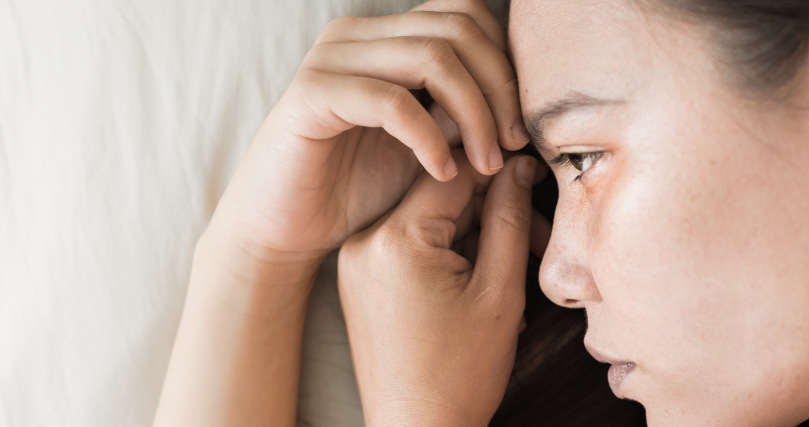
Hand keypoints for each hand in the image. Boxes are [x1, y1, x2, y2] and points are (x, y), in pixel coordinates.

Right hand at [205, 0, 527, 271]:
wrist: (286, 229)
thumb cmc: (359, 190)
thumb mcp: (431, 145)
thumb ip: (466, 115)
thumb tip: (521, 107)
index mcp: (386, 35)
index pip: (467, 14)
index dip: (505, 65)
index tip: (521, 127)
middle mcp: (357, 34)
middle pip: (458, 28)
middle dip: (499, 89)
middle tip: (513, 147)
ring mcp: (331, 58)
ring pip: (433, 57)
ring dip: (475, 115)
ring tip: (485, 167)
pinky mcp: (312, 95)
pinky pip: (392, 101)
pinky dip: (430, 137)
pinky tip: (442, 173)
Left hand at [339, 154, 537, 425]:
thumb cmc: (460, 374)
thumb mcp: (499, 292)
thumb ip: (508, 220)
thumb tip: (515, 166)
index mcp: (396, 240)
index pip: (453, 171)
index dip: (499, 166)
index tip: (534, 169)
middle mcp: (365, 242)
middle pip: (439, 197)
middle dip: (491, 209)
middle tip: (538, 235)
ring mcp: (356, 262)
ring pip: (427, 221)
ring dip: (473, 232)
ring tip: (515, 262)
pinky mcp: (359, 281)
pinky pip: (410, 246)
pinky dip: (447, 252)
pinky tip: (481, 276)